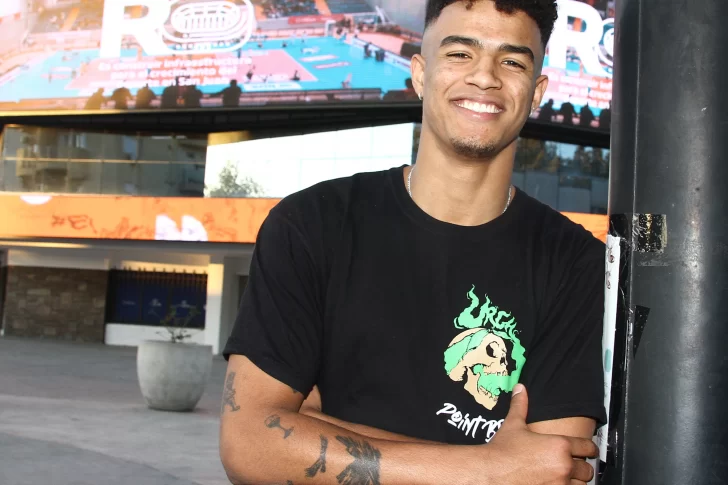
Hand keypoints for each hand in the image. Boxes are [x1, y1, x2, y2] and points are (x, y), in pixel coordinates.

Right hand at [483, 384, 597, 484]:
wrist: (490, 472)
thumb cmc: (502, 451)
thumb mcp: (513, 425)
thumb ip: (520, 405)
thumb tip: (520, 388)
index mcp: (559, 445)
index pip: (588, 447)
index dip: (588, 448)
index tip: (587, 450)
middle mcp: (564, 466)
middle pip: (587, 469)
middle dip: (580, 468)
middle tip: (572, 466)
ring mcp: (560, 484)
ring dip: (574, 482)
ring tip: (564, 477)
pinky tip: (555, 484)